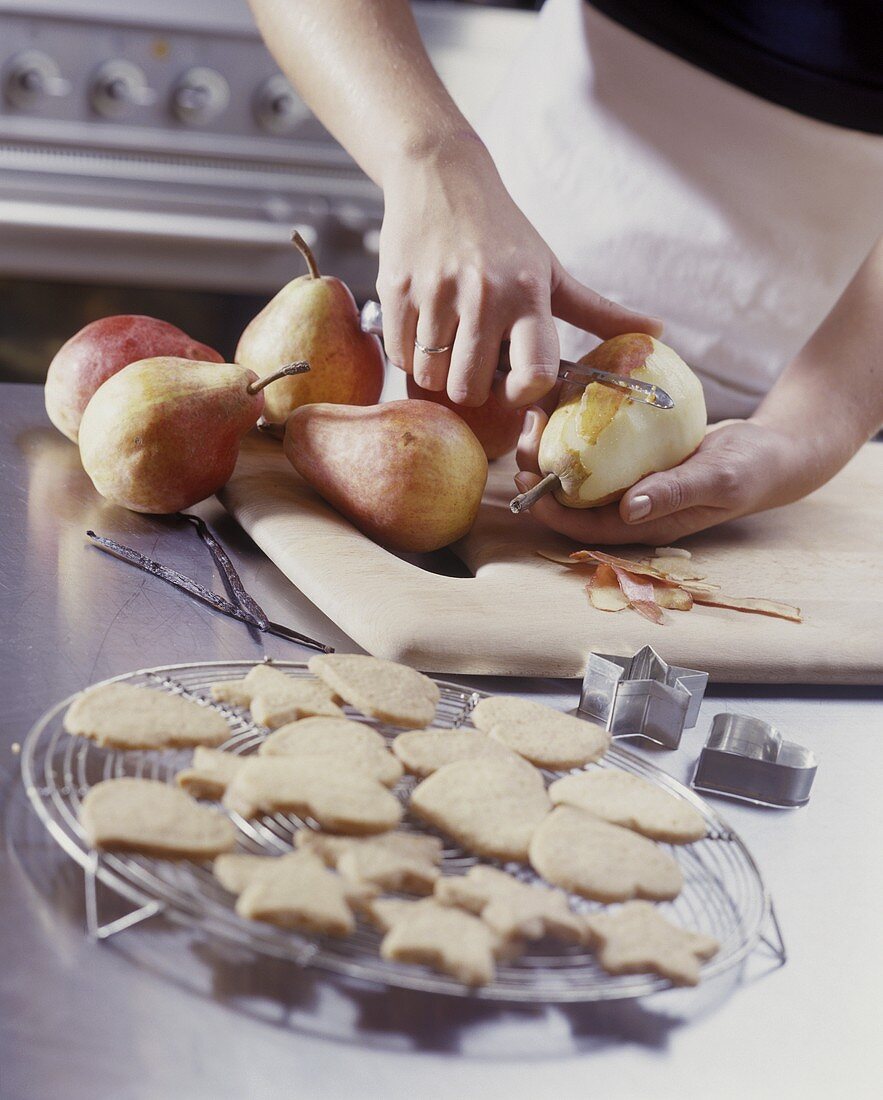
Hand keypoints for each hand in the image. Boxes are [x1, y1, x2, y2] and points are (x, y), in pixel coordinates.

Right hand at [378, 140, 662, 408]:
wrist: (439, 175)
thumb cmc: (502, 232)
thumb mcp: (551, 269)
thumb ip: (597, 310)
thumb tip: (658, 332)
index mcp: (528, 295)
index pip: (533, 372)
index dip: (521, 393)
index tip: (514, 386)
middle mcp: (483, 294)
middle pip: (470, 387)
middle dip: (471, 388)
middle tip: (473, 364)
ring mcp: (437, 292)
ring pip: (431, 377)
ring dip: (437, 374)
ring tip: (447, 344)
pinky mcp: (396, 289)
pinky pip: (400, 355)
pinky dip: (409, 355)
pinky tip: (423, 329)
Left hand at [515, 411, 820, 544]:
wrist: (773, 450)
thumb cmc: (751, 470)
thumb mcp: (717, 479)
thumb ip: (674, 493)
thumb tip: (628, 511)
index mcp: (644, 524)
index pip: (584, 527)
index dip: (550, 510)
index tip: (525, 480)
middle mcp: (631, 506)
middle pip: (572, 497)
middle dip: (541, 471)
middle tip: (525, 433)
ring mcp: (632, 481)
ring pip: (580, 470)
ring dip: (554, 445)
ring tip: (537, 412)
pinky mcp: (635, 457)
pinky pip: (598, 447)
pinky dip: (579, 427)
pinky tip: (566, 398)